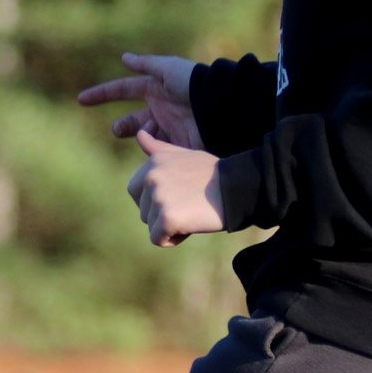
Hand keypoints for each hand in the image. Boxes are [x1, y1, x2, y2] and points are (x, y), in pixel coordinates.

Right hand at [75, 52, 202, 147]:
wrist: (218, 107)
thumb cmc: (192, 84)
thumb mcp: (167, 69)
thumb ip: (145, 64)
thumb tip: (124, 58)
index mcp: (155, 88)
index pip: (123, 90)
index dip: (102, 94)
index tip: (82, 100)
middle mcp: (160, 108)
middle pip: (132, 120)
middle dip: (123, 126)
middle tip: (119, 130)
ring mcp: (169, 127)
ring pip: (143, 136)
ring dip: (141, 134)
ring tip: (149, 130)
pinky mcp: (178, 144)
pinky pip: (157, 149)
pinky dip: (152, 146)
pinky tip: (158, 140)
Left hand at [127, 131, 225, 246]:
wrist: (236, 187)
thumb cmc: (212, 174)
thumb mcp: (184, 154)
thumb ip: (158, 148)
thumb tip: (140, 133)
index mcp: (153, 163)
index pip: (135, 191)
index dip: (155, 200)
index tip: (179, 195)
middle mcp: (151, 177)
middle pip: (143, 211)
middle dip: (162, 214)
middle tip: (188, 205)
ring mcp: (158, 197)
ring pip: (151, 226)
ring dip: (170, 227)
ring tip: (192, 213)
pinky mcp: (167, 217)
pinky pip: (158, 239)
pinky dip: (173, 239)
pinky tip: (191, 225)